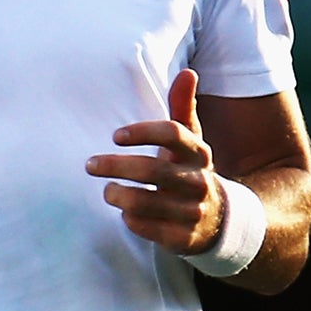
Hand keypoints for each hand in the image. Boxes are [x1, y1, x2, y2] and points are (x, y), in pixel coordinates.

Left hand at [86, 68, 224, 252]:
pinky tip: (126, 213)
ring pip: (146, 202)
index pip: (174, 134)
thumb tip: (188, 72)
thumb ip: (183, 108)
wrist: (221, 220)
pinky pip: (147, 229)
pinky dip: (130, 220)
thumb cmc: (189, 171)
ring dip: (118, 195)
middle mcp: (199, 181)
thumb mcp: (191, 141)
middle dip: (115, 166)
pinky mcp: (183, 238)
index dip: (143, 132)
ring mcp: (192, 211)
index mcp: (198, 154)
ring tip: (107, 190)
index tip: (115, 136)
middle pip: (153, 171)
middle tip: (90, 164)